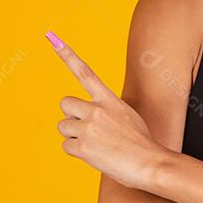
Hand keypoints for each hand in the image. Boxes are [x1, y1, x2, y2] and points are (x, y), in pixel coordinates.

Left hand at [46, 30, 168, 189]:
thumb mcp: (127, 116)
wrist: (149, 163)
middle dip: (71, 115)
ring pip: (64, 127)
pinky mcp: (82, 147)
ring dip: (74, 136)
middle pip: (65, 104)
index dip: (66, 54)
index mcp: (108, 99)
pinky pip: (67, 146)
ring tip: (96, 145)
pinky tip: (95, 155)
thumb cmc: (141, 143)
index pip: (84, 72)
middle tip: (87, 128)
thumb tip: (87, 118)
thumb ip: (106, 111)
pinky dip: (77, 152)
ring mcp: (88, 128)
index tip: (52, 38)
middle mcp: (96, 110)